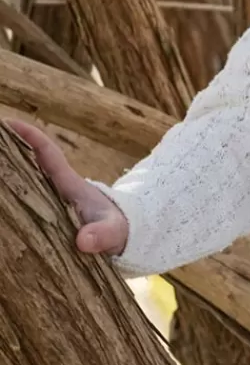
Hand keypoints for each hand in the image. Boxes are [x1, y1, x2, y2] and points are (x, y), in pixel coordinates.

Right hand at [5, 120, 127, 255]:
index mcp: (69, 184)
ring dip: (6, 176)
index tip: (10, 123)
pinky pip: (24, 207)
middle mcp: (57, 189)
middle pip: (29, 165)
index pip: (48, 155)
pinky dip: (10, 204)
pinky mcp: (48, 219)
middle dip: (8, 153)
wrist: (124, 237)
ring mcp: (51, 203)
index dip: (31, 138)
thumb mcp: (112, 231)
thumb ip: (102, 234)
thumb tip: (83, 241)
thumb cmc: (118, 228)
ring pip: (24, 185)